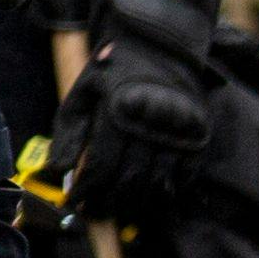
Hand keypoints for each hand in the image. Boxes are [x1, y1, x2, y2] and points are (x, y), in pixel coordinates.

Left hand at [54, 0, 213, 221]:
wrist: (159, 44)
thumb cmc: (111, 71)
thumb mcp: (81, 94)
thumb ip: (68, 133)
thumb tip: (57, 172)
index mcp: (119, 112)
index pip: (101, 165)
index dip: (87, 190)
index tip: (76, 204)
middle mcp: (153, 123)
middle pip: (131, 179)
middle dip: (111, 203)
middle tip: (97, 213)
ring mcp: (180, 130)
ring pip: (160, 182)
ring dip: (140, 204)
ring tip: (122, 213)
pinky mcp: (200, 133)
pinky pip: (188, 174)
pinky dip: (172, 192)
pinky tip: (155, 200)